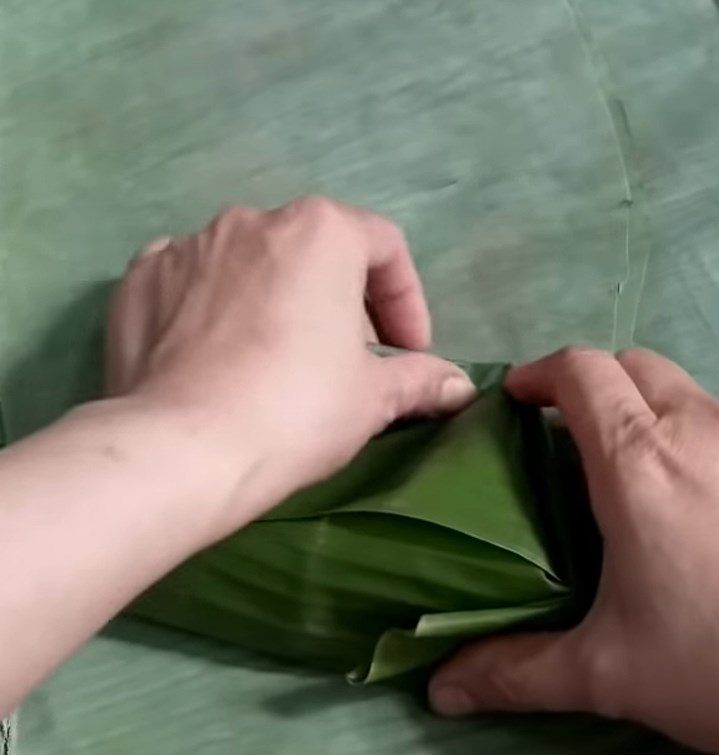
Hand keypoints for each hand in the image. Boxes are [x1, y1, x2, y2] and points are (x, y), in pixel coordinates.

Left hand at [107, 197, 473, 531]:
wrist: (183, 451)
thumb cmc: (297, 411)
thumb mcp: (372, 398)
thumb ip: (421, 379)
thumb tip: (459, 386)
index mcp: (320, 231)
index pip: (384, 247)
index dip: (407, 301)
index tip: (407, 352)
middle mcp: (252, 220)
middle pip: (316, 251)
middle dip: (341, 301)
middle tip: (346, 360)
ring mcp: (188, 246)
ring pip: (252, 264)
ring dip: (277, 300)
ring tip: (276, 359)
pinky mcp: (139, 280)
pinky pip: (191, 281)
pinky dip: (213, 305)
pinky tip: (216, 352)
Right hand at [429, 347, 718, 754]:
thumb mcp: (608, 671)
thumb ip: (517, 671)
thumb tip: (443, 690)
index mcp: (638, 460)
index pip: (581, 371)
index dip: (541, 373)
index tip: (518, 398)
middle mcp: (702, 428)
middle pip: (635, 366)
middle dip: (594, 386)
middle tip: (571, 436)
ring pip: (689, 395)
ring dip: (651, 414)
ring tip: (639, 475)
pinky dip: (702, 441)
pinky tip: (710, 504)